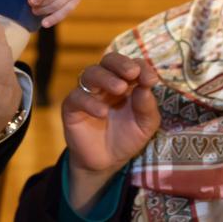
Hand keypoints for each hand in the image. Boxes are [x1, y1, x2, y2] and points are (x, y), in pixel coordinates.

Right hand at [63, 52, 159, 213]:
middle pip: (108, 60)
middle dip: (121, 63)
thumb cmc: (127, 138)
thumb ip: (147, 106)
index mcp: (125, 82)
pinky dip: (89, 102)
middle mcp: (105, 83)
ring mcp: (87, 92)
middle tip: (132, 73)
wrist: (106, 162)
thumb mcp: (145, 125)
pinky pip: (76, 97)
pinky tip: (102, 112)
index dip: (141, 67)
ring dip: (105, 78)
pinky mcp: (72, 107)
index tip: (151, 79)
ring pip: (90, 73)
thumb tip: (146, 86)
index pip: (131, 65)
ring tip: (120, 89)